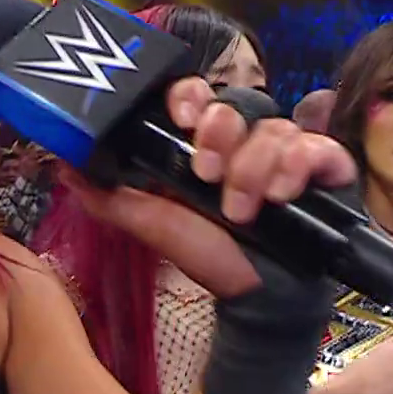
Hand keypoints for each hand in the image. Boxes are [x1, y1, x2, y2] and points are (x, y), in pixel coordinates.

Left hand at [61, 78, 358, 297]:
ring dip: (254, 167)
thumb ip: (112, 198)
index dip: (190, 95)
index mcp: (206, 144)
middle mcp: (248, 141)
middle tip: (207, 175)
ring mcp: (288, 153)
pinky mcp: (326, 169)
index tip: (180, 117)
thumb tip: (66, 166)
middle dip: (220, 134)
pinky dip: (299, 165)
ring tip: (244, 211)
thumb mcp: (156, 226)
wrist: (259, 297)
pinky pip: (320, 147)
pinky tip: (284, 195)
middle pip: (238, 104)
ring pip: (275, 128)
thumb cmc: (212, 257)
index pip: (199, 96)